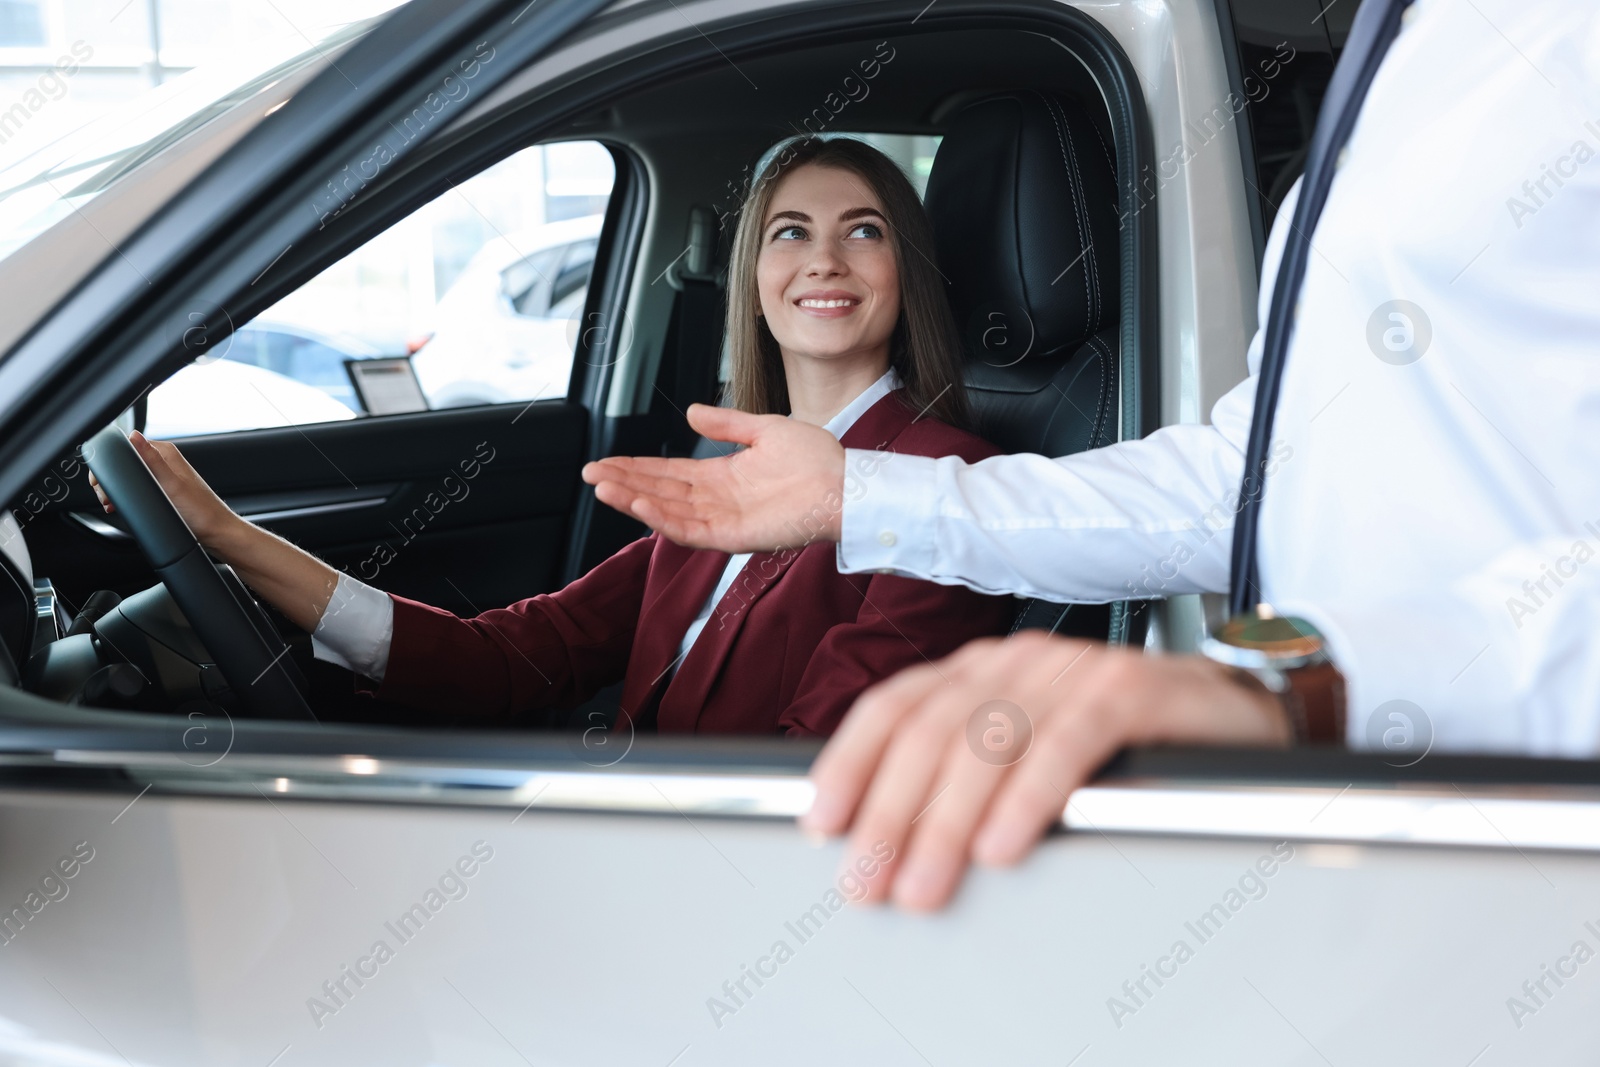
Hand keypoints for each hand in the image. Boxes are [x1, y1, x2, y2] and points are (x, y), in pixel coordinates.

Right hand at [89, 431, 237, 547]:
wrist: (217, 533)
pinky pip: (136, 488)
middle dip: (109, 480)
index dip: (108, 463)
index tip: (102, 482)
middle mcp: (163, 461)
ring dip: (115, 490)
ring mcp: (162, 476)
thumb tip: (133, 436)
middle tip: (107, 498)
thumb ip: (152, 460)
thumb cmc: (200, 512)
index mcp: (165, 453)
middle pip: (123, 462)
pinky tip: (121, 507)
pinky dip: (125, 497)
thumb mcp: (171, 485)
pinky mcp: (162, 490)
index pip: (125, 446)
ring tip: (112, 505)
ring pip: (127, 477)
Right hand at [581, 404, 844, 552]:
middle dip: (624, 483)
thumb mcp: (764, 430)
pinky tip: (638, 506)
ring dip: (634, 500)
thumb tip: (690, 412)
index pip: (668, 473)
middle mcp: (717, 500)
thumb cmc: (817, 460)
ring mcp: (724, 520)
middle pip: (659, 493)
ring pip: (668, 512)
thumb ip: (726, 423)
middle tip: (590, 473)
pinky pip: (690, 531)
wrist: (847, 484)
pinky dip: (662, 519)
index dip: (636, 467)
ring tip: (604, 487)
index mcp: (722, 476)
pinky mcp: (734, 537)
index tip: (605, 461)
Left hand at [800, 632, 1291, 909]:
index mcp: (981, 671)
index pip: (894, 706)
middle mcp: (1017, 661)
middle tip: (868, 881)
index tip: (820, 823)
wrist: (1235, 718)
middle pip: (931, 731)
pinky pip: (1068, 741)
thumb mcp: (1026, 756)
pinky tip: (1004, 844)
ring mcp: (1072, 669)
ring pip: (989, 739)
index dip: (850, 762)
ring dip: (947, 820)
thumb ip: (965, 779)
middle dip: (890, 812)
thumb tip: (888, 840)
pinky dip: (1030, 795)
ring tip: (923, 883)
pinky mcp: (1131, 688)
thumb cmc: (1123, 746)